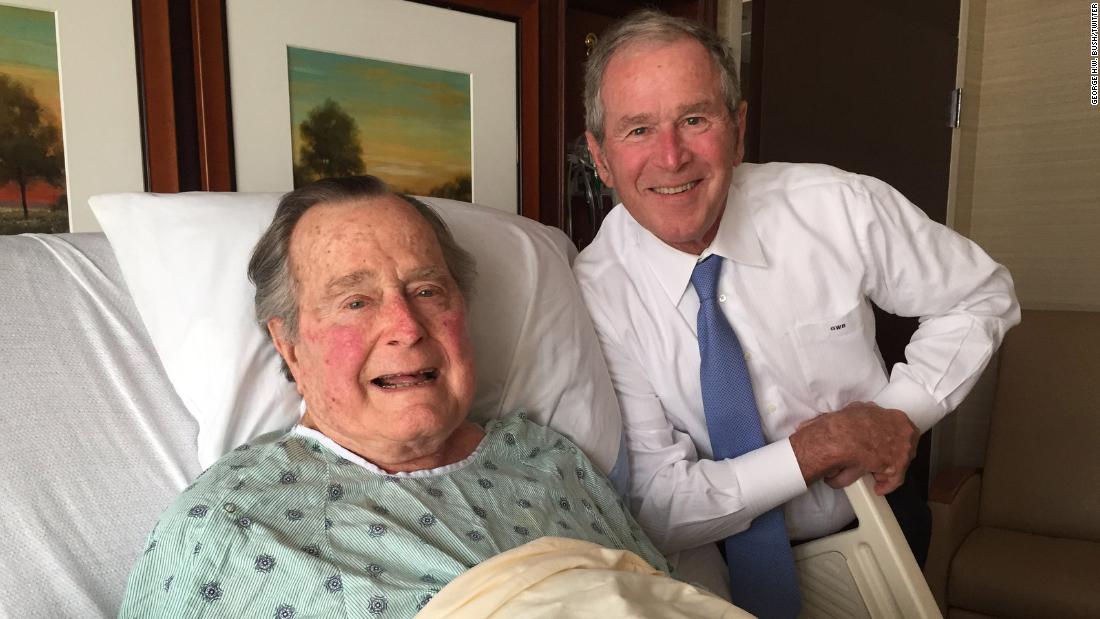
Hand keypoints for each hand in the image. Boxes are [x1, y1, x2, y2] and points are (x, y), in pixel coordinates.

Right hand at [789, 401, 917, 494]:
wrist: (841, 437)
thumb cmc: (844, 424)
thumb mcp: (856, 409)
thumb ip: (864, 412)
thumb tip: (859, 414)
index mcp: (896, 416)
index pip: (901, 430)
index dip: (891, 439)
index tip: (883, 445)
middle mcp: (904, 432)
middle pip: (904, 447)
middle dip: (892, 455)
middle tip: (879, 462)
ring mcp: (903, 449)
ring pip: (901, 463)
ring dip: (888, 470)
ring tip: (877, 477)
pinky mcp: (897, 466)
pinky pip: (895, 479)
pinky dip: (887, 485)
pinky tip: (878, 488)